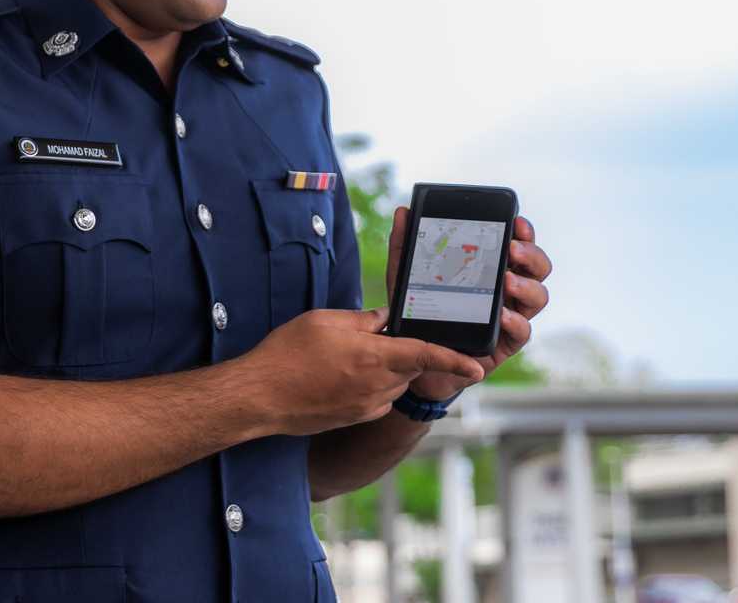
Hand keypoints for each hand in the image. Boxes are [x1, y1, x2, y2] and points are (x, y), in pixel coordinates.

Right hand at [241, 306, 484, 436]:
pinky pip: (377, 398)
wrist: (260, 397)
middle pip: (409, 366)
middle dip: (402, 351)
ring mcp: (366, 407)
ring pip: (393, 383)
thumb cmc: (288, 354)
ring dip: (383, 368)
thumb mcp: (325, 321)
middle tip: (375, 335)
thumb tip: (386, 318)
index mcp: (375, 358)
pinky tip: (338, 374)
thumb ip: (364, 320)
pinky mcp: (354, 418)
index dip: (455, 360)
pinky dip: (369, 384)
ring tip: (344, 355)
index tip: (478, 366)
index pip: (426, 355)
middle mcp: (377, 387)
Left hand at [382, 206, 551, 401]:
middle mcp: (508, 288)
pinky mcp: (506, 343)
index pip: (518, 243)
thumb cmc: (420, 310)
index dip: (524, 231)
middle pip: (538, 267)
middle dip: (530, 254)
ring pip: (539, 296)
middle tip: (511, 249)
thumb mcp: (408, 276)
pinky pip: (523, 331)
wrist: (415, 358)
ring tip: (506, 280)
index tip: (516, 221)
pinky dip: (515, 321)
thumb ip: (406, 245)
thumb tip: (402, 212)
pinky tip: (501, 315)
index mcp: (492, 266)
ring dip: (526, 285)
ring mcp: (511, 315)